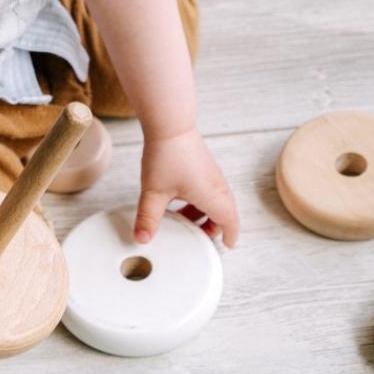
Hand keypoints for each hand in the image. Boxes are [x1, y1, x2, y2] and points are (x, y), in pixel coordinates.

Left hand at [134, 127, 239, 248]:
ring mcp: (211, 175)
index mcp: (213, 197)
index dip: (230, 237)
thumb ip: (148, 218)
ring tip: (183, 221)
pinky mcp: (203, 166)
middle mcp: (217, 186)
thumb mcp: (154, 192)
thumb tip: (143, 239)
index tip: (226, 248)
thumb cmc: (167, 155)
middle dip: (212, 228)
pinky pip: (208, 190)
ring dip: (203, 214)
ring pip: (215, 201)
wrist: (170, 125)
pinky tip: (177, 201)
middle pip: (224, 214)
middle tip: (196, 238)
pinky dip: (199, 201)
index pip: (231, 222)